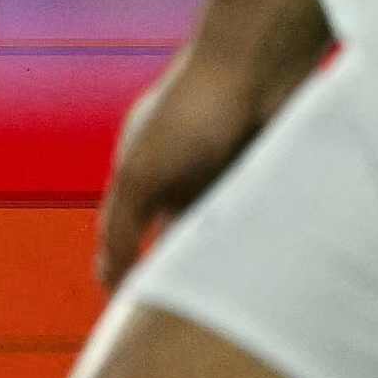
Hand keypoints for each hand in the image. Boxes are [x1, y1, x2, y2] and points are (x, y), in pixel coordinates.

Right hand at [96, 39, 298, 288]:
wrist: (261, 63)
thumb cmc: (193, 110)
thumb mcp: (141, 173)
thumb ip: (121, 227)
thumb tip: (109, 281)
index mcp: (140, 176)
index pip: (125, 240)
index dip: (128, 274)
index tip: (138, 313)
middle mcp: (181, 179)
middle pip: (175, 243)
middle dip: (180, 273)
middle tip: (188, 312)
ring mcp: (226, 177)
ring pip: (222, 236)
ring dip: (225, 259)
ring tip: (233, 292)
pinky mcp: (268, 175)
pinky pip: (261, 222)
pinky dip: (260, 242)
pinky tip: (268, 263)